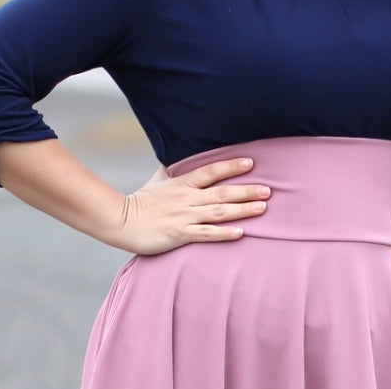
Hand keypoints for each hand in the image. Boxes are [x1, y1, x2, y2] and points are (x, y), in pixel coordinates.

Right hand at [116, 158, 269, 254]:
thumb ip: (170, 170)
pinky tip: (241, 233)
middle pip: (222, 192)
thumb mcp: (157, 180)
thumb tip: (174, 155)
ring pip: (219, 211)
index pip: (211, 171)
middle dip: (246, 190)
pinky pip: (206, 234)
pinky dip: (224, 233)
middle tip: (269, 190)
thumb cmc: (140, 201)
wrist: (121, 221)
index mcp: (183, 183)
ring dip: (242, 209)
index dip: (231, 166)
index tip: (251, 162)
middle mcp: (187, 198)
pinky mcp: (180, 234)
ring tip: (262, 208)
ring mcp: (184, 216)